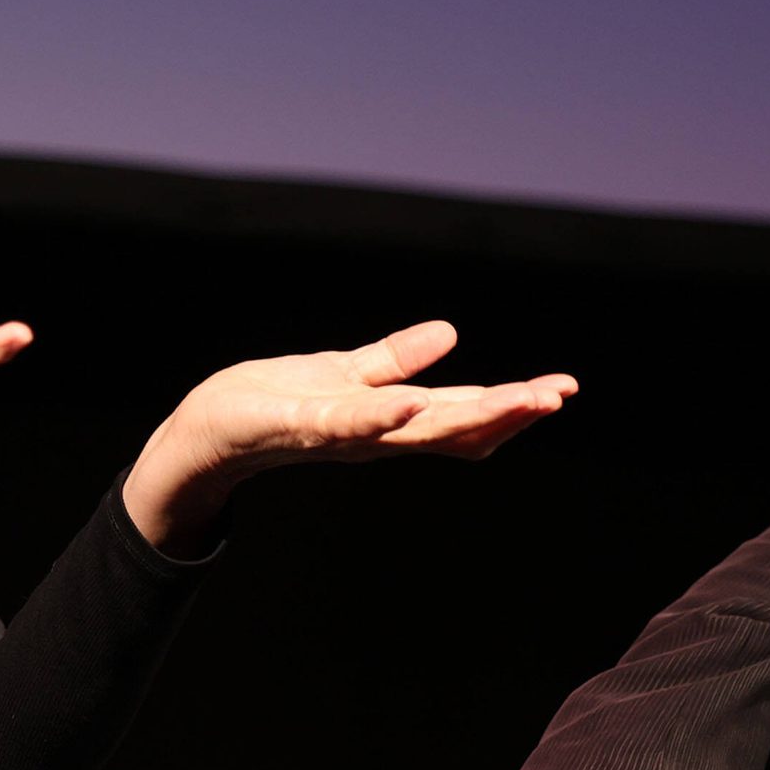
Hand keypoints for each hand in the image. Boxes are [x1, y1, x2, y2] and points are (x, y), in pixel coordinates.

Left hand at [122, 320, 576, 550]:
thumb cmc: (272, 404)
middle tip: (558, 396)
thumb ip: (395, 362)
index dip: (513, 403)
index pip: (463, 411)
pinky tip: (409, 405)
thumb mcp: (345, 376)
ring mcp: (340, 435)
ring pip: (412, 430)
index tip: (563, 389)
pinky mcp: (299, 427)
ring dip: (464, 416)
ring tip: (514, 398)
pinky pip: (345, 425)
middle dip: (508, 412)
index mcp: (390, 418)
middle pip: (452, 427)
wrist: (207, 431)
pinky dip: (378, 419)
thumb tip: (451, 334)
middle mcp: (374, 434)